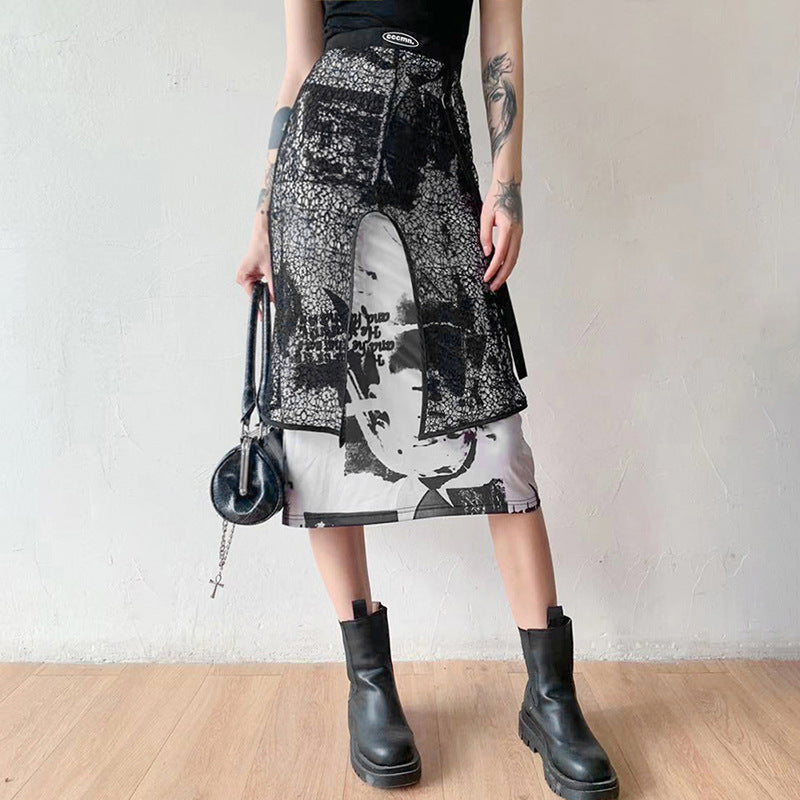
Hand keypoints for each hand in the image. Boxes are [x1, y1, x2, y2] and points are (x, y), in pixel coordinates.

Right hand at [235, 233, 273, 302]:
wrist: (266, 232)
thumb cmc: (263, 245)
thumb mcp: (270, 270)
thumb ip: (273, 287)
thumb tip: (275, 300)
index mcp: (243, 277)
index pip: (252, 296)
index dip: (260, 305)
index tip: (262, 317)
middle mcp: (245, 276)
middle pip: (258, 292)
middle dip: (267, 291)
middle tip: (272, 281)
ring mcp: (251, 273)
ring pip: (262, 286)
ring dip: (269, 283)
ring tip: (270, 269)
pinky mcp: (257, 270)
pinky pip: (264, 280)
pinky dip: (269, 278)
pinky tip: (270, 270)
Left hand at [480, 175, 522, 291]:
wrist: (509, 184)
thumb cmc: (496, 197)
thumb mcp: (485, 215)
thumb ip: (485, 235)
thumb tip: (487, 253)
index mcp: (508, 227)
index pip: (500, 254)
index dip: (493, 268)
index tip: (486, 277)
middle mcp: (517, 232)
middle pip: (511, 260)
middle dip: (501, 276)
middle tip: (493, 287)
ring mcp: (519, 232)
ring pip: (514, 257)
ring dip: (506, 271)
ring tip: (497, 281)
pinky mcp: (519, 232)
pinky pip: (515, 251)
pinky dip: (509, 262)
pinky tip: (502, 268)